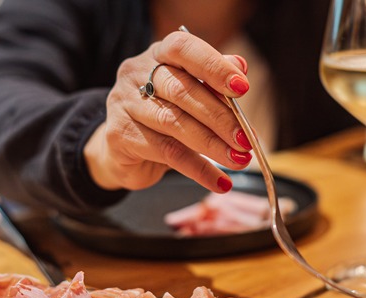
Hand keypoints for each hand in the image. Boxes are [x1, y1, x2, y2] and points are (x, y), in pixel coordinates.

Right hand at [84, 30, 252, 193]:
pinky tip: (219, 182)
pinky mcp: (119, 135)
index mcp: (157, 55)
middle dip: (220, 117)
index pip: (183, 49)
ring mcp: (124, 103)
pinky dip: (198, 169)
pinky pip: (166, 153)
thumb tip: (240, 67)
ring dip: (212, 145)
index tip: (242, 88)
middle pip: (181, 91)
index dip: (213, 66)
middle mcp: (136, 74)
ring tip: (239, 160)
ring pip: (174, 124)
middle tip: (246, 139)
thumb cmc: (163, 116)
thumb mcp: (190, 95)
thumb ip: (213, 82)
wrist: (122, 150)